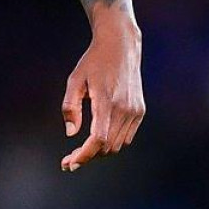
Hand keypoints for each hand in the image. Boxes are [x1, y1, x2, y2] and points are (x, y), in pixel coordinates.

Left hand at [60, 14, 144, 171]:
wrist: (121, 45)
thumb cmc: (93, 61)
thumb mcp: (74, 80)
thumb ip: (70, 107)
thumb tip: (71, 134)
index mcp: (107, 101)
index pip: (98, 139)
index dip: (84, 155)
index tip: (70, 163)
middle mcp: (125, 108)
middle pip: (107, 146)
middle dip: (88, 156)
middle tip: (69, 159)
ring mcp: (135, 111)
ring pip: (117, 145)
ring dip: (100, 151)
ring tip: (81, 150)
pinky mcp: (140, 111)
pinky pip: (126, 137)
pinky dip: (111, 142)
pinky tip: (98, 138)